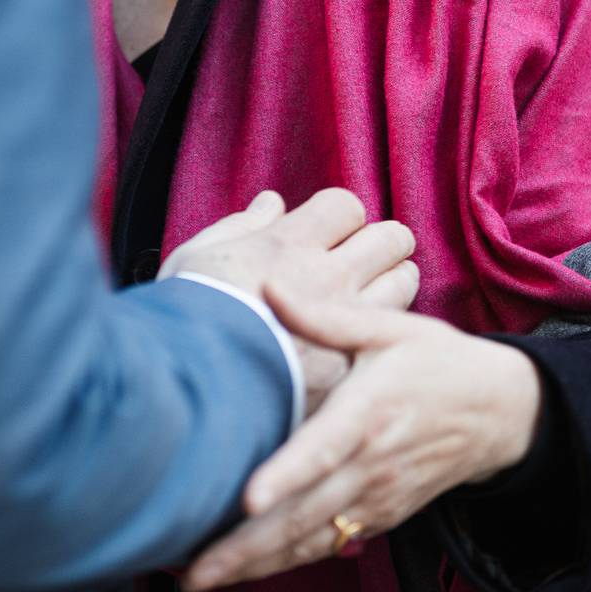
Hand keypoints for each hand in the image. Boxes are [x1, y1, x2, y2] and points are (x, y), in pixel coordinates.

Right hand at [162, 188, 419, 413]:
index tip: (326, 235)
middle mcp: (327, 274)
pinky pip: (393, 330)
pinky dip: (386, 330)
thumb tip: (272, 203)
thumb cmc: (185, 318)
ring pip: (405, 281)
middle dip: (382, 244)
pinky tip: (365, 339)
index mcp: (287, 244)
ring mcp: (347, 320)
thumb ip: (240, 227)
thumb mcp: (195, 258)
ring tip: (372, 298)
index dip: (339, 218)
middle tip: (364, 262)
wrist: (195, 388)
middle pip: (391, 237)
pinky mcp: (355, 362)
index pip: (345, 205)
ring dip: (393, 283)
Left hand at [180, 296, 542, 591]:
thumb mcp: (390, 328)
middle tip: (192, 568)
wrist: (500, 412)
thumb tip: (268, 286)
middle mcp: (371, 464)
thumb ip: (326, 316)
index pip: (323, 450)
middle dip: (246, 545)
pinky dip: (284, 562)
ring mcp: (376, 498)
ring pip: (310, 540)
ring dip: (256, 564)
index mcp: (369, 412)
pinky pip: (327, 546)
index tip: (248, 500)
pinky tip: (242, 570)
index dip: (286, 476)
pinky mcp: (380, 518)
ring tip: (200, 577)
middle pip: (304, 514)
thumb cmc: (437, 362)